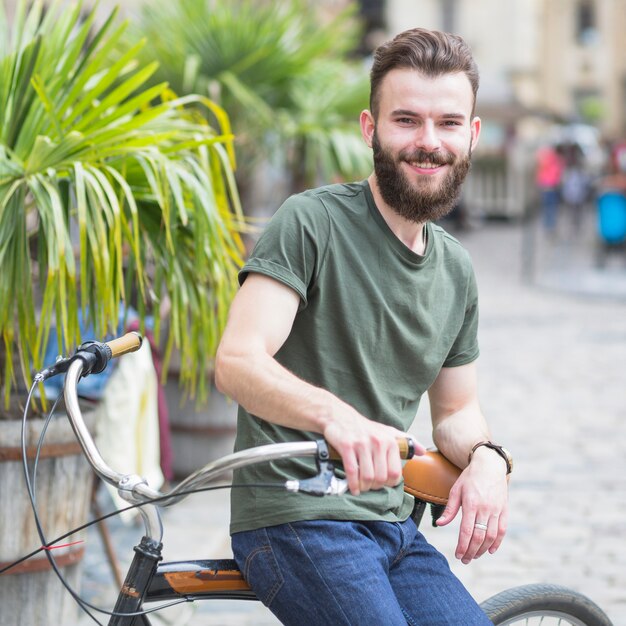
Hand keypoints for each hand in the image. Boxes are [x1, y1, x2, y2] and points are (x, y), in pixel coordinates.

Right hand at [323, 406, 424, 495]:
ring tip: (361, 487)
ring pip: (367, 477)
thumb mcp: (388, 431)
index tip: (382, 484)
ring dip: (364, 487)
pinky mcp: (347, 446)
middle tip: (369, 487)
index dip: (388, 483)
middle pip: (380, 477)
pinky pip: (352, 471)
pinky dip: (353, 484)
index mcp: (390, 441)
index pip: (395, 473)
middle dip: (375, 487)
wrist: (340, 416)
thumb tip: (422, 451)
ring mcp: (362, 444)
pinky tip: (353, 488)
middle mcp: (378, 442)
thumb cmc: (365, 428)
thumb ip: (406, 441)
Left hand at [435, 448, 507, 563]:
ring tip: (474, 556)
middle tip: (464, 560)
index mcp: (471, 504)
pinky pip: (502, 531)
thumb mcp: (456, 490)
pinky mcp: (504, 510)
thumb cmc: (469, 478)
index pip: (467, 531)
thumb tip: (439, 524)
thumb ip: (449, 509)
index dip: (462, 546)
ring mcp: (496, 510)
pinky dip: (497, 543)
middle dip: (471, 552)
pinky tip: (490, 550)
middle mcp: (485, 509)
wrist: (490, 466)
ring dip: (483, 550)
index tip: (457, 555)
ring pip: (491, 536)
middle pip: (479, 537)